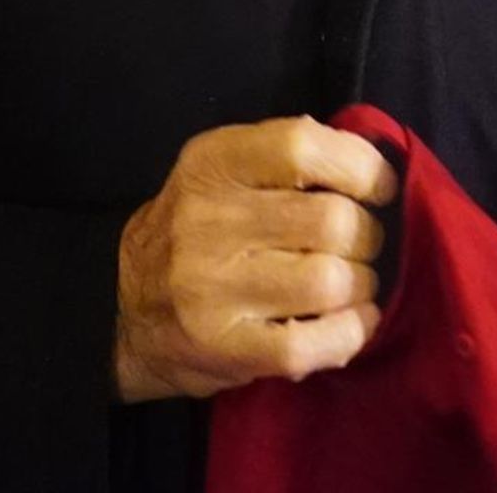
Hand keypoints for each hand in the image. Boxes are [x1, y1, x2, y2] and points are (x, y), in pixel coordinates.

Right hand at [114, 115, 396, 402]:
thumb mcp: (224, 168)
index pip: (302, 146)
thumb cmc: (195, 227)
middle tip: (361, 243)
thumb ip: (287, 154)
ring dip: (361, 284)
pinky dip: (349, 333)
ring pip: (328, 281)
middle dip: (366, 234)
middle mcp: (208, 222)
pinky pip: (308, 345)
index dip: (359, 165)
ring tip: (352, 283)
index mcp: (214, 163)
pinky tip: (353, 323)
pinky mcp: (222, 350)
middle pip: (330, 221)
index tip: (378, 187)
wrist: (118, 307)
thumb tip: (372, 158)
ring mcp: (212, 291)